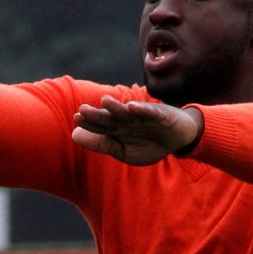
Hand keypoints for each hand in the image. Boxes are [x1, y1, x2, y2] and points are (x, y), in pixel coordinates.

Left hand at [72, 96, 203, 165]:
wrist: (178, 139)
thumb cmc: (149, 145)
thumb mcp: (123, 151)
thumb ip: (101, 144)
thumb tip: (73, 134)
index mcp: (118, 128)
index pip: (101, 125)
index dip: (89, 123)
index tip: (76, 118)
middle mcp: (128, 119)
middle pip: (111, 117)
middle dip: (98, 114)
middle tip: (82, 110)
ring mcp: (144, 116)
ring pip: (128, 112)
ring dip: (117, 107)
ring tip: (105, 102)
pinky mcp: (161, 115)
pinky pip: (151, 112)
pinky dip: (142, 109)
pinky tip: (132, 107)